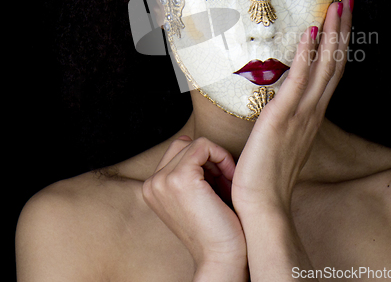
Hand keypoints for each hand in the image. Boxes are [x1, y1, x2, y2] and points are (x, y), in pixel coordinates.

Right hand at [143, 136, 247, 275]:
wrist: (221, 256)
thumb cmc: (215, 227)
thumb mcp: (195, 195)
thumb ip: (191, 171)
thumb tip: (198, 142)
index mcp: (151, 188)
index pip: (177, 151)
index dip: (203, 161)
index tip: (219, 180)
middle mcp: (151, 183)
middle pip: (184, 144)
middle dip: (208, 157)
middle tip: (225, 179)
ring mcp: (163, 180)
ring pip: (194, 143)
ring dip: (217, 157)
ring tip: (228, 179)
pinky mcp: (180, 177)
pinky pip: (203, 145)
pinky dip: (221, 156)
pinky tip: (229, 177)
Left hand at [232, 0, 352, 214]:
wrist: (262, 204)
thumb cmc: (269, 172)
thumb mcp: (285, 138)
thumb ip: (290, 116)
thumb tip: (286, 101)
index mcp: (312, 114)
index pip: (330, 71)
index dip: (338, 44)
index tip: (342, 19)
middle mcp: (312, 110)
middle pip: (334, 63)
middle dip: (341, 30)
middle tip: (347, 1)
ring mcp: (300, 113)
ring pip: (323, 67)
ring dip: (331, 35)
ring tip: (336, 7)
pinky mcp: (282, 118)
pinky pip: (298, 82)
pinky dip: (306, 57)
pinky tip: (310, 35)